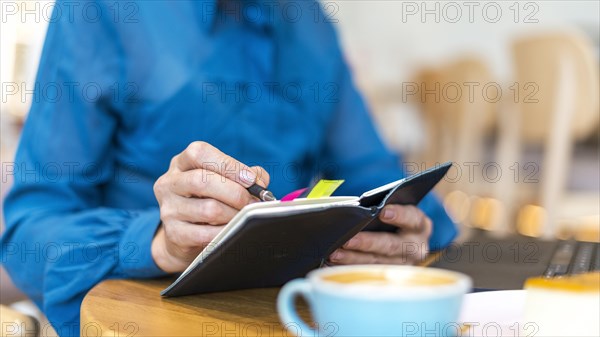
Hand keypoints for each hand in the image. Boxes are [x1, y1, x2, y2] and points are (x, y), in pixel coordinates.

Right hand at [152, 141, 268, 272]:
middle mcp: (169, 183)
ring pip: (209, 210)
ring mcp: (169, 209)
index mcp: (181, 163)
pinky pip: (206, 234)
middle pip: (203, 180)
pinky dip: (226, 233)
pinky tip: (233, 231)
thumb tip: (260, 182)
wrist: (183, 237)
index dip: (228, 165)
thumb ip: (245, 176)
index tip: (250, 179)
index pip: (200, 153)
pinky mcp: (174, 234)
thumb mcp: (223, 181)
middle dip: (236, 193)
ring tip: (245, 218)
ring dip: (234, 215)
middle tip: (254, 202)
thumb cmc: (209, 201)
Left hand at [329, 205, 431, 264]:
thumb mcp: (397, 211)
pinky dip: (349, 267)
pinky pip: (367, 273)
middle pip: (391, 245)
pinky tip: (335, 263)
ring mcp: (403, 265)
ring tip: (335, 253)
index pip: (412, 219)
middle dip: (367, 242)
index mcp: (420, 225)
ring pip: (376, 262)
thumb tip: (358, 209)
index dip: (399, 215)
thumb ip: (383, 209)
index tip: (383, 212)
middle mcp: (416, 247)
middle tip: (348, 240)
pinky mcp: (390, 276)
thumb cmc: (396, 220)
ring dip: (353, 259)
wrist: (406, 243)